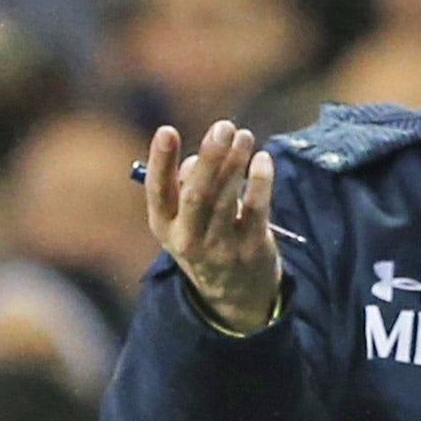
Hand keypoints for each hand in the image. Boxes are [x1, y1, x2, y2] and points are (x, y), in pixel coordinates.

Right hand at [145, 120, 280, 333]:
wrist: (233, 294)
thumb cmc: (204, 238)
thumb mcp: (183, 220)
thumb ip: (186, 186)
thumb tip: (200, 157)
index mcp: (165, 226)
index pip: (158, 191)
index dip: (161, 161)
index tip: (167, 130)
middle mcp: (188, 239)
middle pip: (196, 195)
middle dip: (210, 158)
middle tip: (223, 126)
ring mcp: (221, 247)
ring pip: (227, 199)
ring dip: (236, 163)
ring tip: (243, 135)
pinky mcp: (251, 248)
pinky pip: (256, 210)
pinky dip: (260, 181)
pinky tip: (262, 159)